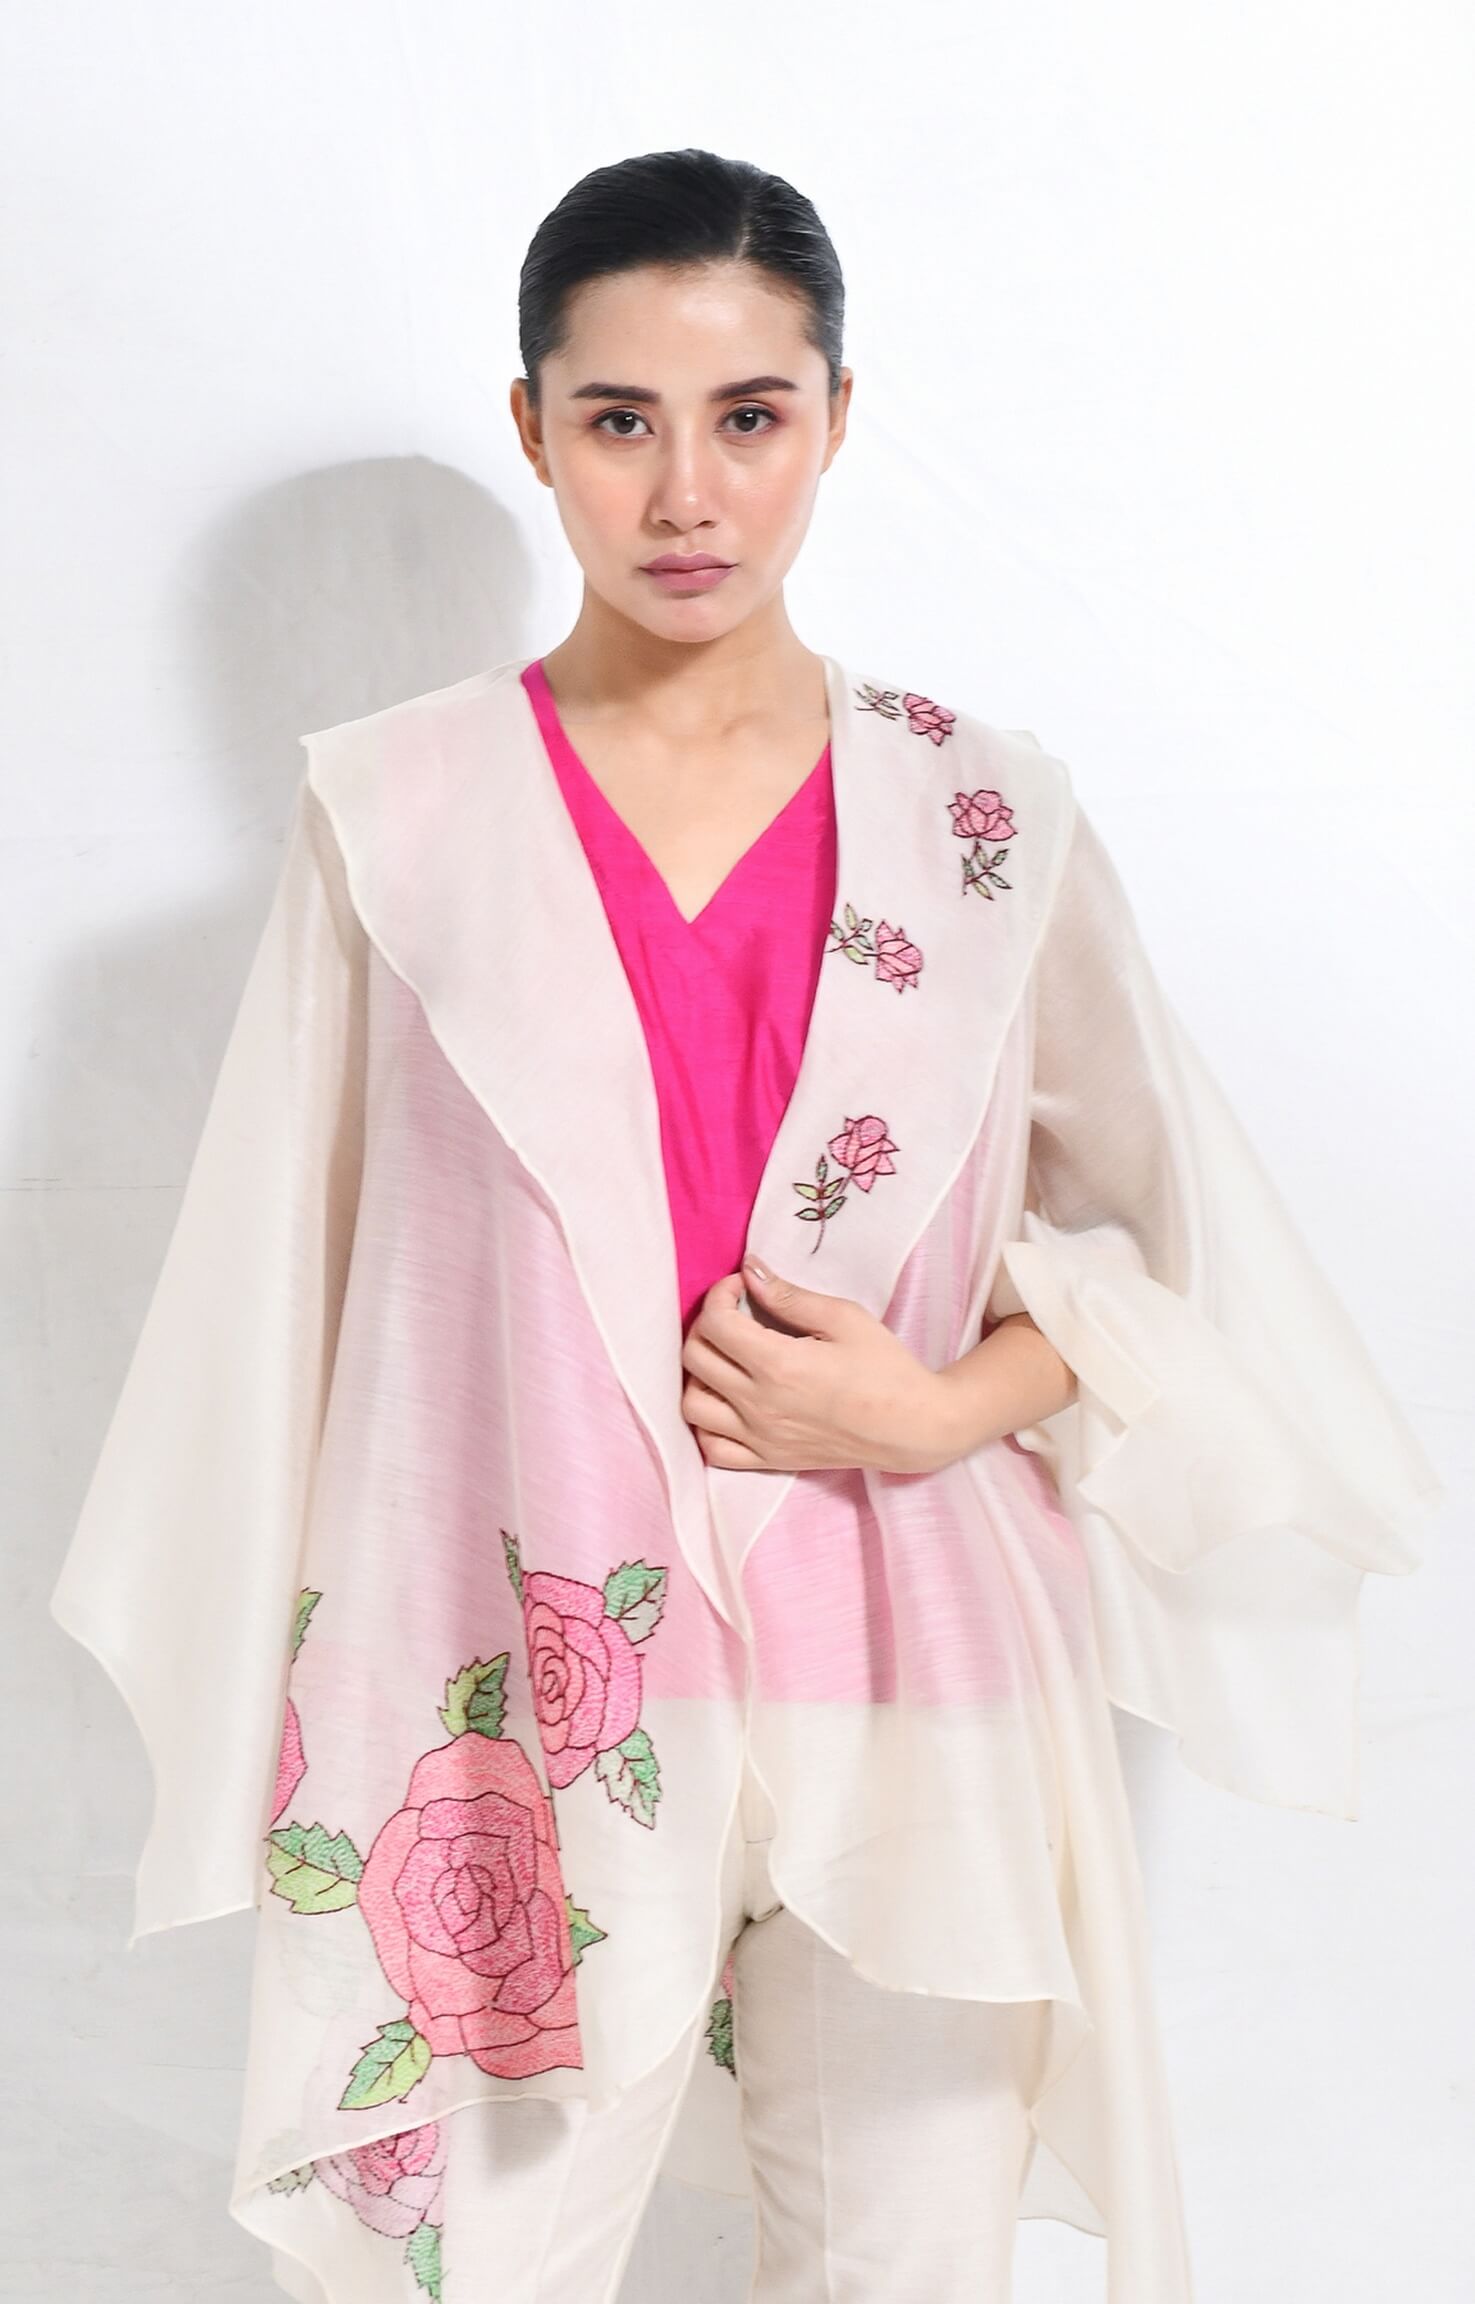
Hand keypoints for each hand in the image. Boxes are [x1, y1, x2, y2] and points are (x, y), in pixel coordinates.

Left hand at [679, 1256, 957, 1475]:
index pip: (715, 1323)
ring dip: (698, 1375)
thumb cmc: (885, 1368)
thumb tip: (749, 1270)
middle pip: (694, 1358)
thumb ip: (788, 1295)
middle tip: (733, 1315)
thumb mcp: (843, 1317)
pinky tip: (726, 1403)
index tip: (741, 1287)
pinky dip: (706, 1424)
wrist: (913, 1427)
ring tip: (725, 1359)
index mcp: (778, 1365)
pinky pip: (712, 1448)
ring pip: (691, 1405)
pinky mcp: (768, 1460)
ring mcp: (761, 1437)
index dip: (719, 1294)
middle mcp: (760, 1405)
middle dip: (706, 1324)